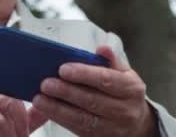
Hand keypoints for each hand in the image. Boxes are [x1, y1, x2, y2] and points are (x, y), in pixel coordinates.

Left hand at [32, 46, 157, 136]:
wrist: (136, 124)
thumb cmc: (123, 92)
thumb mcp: (124, 74)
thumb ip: (111, 61)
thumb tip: (102, 48)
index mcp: (131, 89)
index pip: (106, 80)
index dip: (84, 74)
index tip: (63, 69)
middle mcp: (125, 111)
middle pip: (92, 101)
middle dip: (66, 92)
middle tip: (45, 84)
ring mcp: (113, 128)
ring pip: (83, 119)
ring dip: (58, 109)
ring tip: (39, 99)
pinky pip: (78, 129)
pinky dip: (60, 119)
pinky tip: (46, 110)